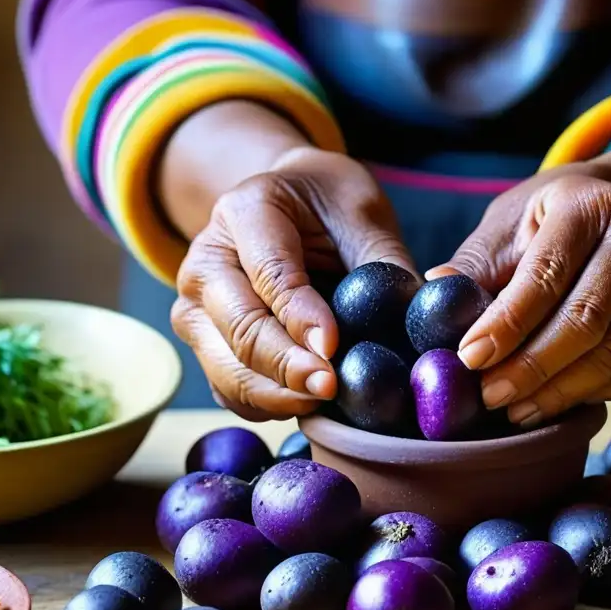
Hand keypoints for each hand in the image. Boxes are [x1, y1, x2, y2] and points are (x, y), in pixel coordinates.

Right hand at [171, 147, 415, 421]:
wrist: (291, 204)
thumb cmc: (332, 207)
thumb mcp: (365, 217)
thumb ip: (384, 267)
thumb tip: (413, 329)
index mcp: (245, 211)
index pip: (269, 273)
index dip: (300, 315)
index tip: (334, 346)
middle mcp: (207, 259)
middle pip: (239, 326)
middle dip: (286, 365)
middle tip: (332, 386)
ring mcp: (197, 306)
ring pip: (226, 367)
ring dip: (276, 394)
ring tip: (326, 400)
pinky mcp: (204, 344)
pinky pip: (230, 390)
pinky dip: (268, 405)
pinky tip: (309, 403)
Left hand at [429, 164, 610, 426]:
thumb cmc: (546, 231)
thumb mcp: (506, 231)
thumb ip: (472, 269)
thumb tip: (433, 300)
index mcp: (592, 204)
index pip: (547, 274)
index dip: (506, 323)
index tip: (469, 358)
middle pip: (585, 322)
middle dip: (529, 367)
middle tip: (488, 396)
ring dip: (557, 393)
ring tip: (514, 408)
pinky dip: (591, 397)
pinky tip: (555, 399)